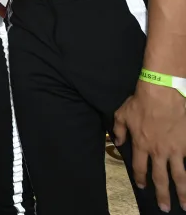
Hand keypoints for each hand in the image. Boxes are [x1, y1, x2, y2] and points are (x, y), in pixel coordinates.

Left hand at [114, 81, 185, 211]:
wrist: (162, 92)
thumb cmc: (141, 102)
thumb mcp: (122, 114)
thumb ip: (119, 130)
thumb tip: (118, 141)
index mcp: (141, 145)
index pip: (139, 168)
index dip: (140, 178)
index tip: (142, 186)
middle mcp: (158, 151)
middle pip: (161, 178)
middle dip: (163, 195)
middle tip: (166, 208)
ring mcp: (175, 149)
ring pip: (179, 175)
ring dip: (182, 191)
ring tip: (185, 204)